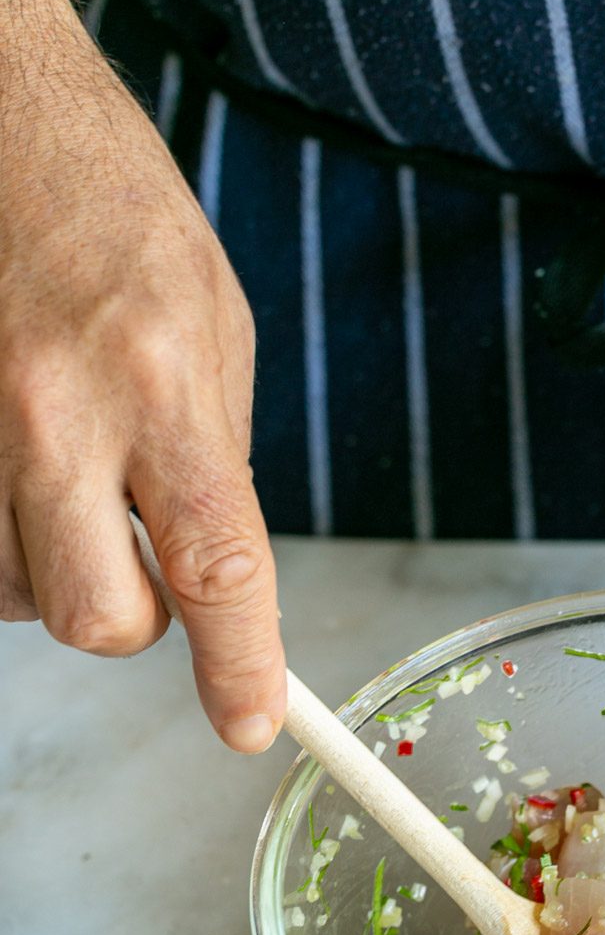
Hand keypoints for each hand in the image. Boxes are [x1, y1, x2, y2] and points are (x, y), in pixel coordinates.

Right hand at [0, 0, 284, 750]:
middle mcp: (57, 413)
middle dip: (128, 618)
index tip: (250, 725)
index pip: (216, 565)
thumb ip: (215, 454)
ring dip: (52, 561)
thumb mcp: (215, 321)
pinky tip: (13, 461)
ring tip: (63, 468)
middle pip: (96, 617)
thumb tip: (213, 568)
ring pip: (16, 592)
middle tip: (135, 558)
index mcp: (162, 382)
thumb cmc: (113, 209)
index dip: (239, 664)